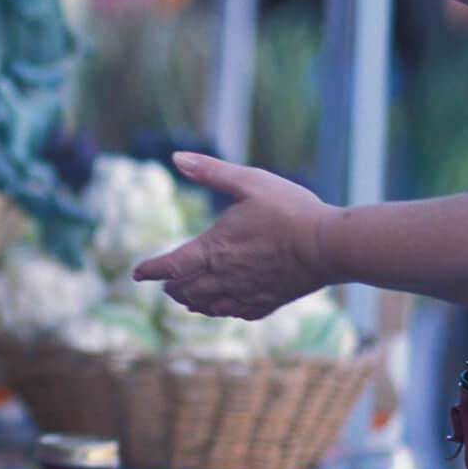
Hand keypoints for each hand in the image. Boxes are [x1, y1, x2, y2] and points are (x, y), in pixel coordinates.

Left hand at [132, 152, 334, 319]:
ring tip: (186, 299)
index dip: (151, 270)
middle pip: (186, 290)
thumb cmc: (290, 209)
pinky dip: (223, 310)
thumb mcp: (249, 181)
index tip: (137, 273)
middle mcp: (225, 276)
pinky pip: (238, 312)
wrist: (331, 245)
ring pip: (209, 306)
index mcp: (214, 248)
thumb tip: (175, 156)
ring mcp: (248, 292)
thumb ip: (211, 171)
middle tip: (165, 285)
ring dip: (192, 302)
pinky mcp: (270, 302)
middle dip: (172, 288)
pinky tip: (224, 307)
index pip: (171, 265)